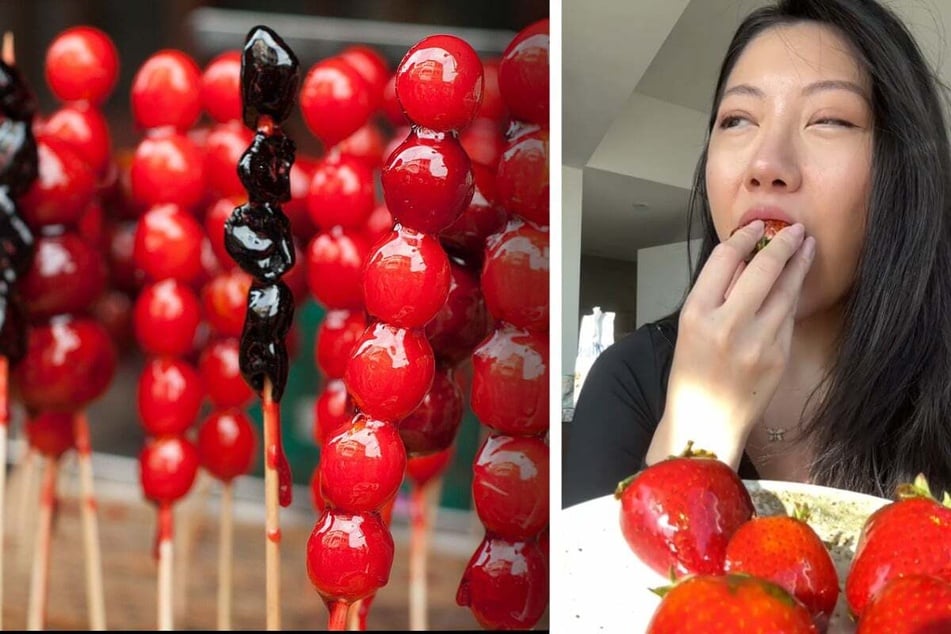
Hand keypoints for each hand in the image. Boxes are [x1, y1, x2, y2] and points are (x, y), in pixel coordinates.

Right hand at [646, 220, 815, 467]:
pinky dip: (792, 296)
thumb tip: (743, 259)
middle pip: (762, 268)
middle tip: (794, 229)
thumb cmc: (691, 376)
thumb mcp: (689, 330)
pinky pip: (788, 317)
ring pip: (785, 290)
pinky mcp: (779, 357)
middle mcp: (726, 326)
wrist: (705, 425)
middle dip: (783, 243)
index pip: (724, 261)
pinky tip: (796, 284)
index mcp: (696, 315)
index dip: (744, 237)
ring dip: (798, 265)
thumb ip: (714, 295)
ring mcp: (757, 343)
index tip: (757, 227)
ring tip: (806, 247)